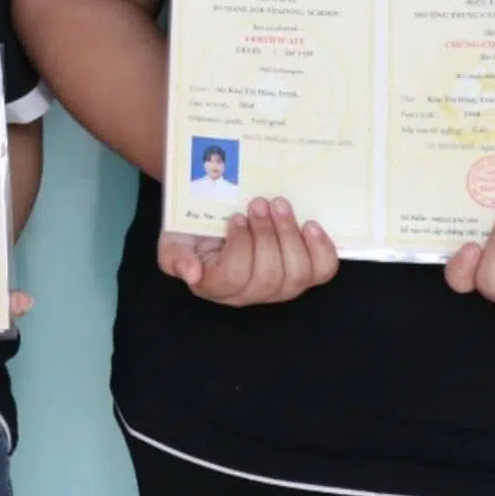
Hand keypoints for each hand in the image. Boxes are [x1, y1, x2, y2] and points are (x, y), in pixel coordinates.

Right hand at [157, 198, 340, 306]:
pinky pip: (321, 271)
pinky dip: (321, 249)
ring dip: (290, 235)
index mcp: (216, 285)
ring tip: (280, 205)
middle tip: (260, 202)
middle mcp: (249, 293)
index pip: (233, 278)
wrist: (217, 215)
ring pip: (296, 275)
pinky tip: (311, 226)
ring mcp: (279, 286)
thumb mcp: (173, 238)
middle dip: (268, 235)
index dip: (240, 246)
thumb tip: (191, 272)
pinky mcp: (303, 273)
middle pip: (269, 278)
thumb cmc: (194, 229)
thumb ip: (173, 256)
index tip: (236, 216)